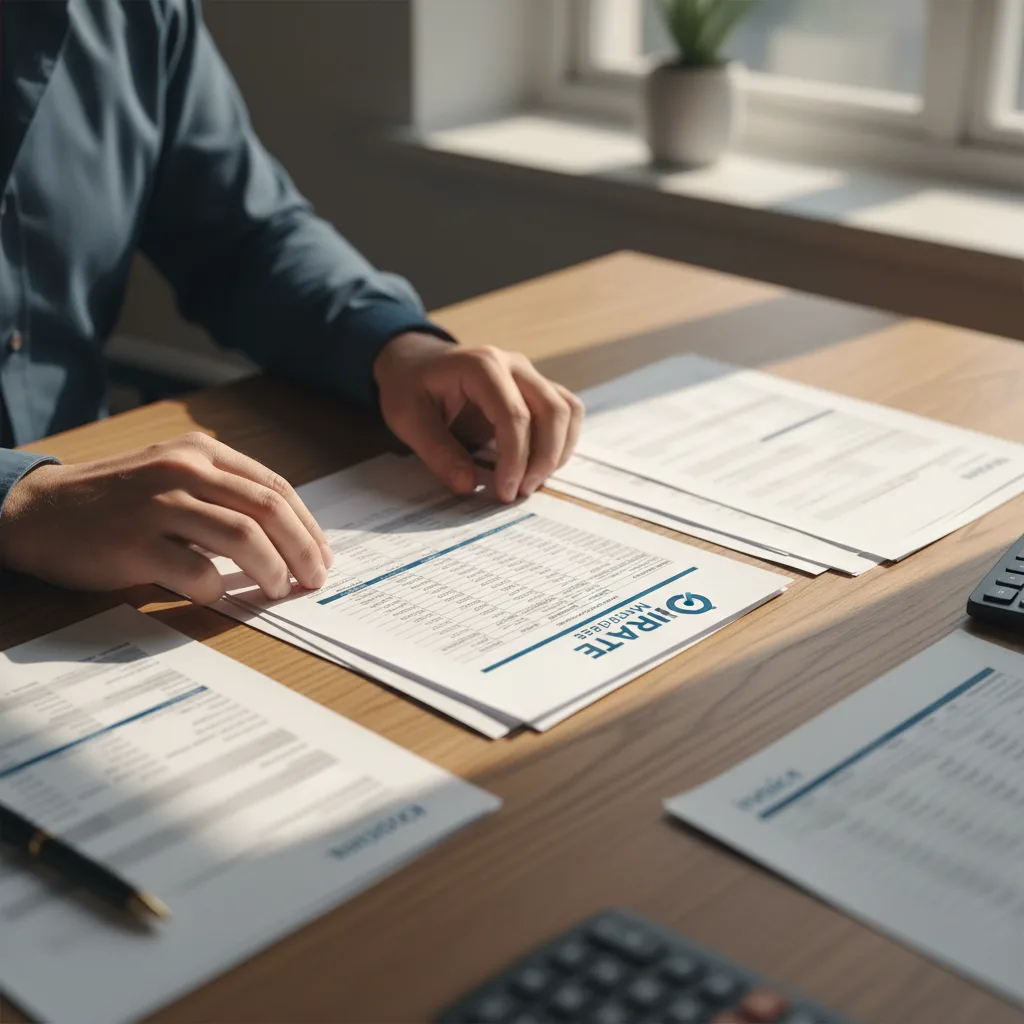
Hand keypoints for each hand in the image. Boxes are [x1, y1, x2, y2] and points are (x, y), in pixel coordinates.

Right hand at [0, 433, 331, 603]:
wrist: (40, 511)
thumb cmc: (118, 499)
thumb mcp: (173, 474)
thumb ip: (223, 492)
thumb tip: (287, 535)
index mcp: (201, 452)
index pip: (275, 488)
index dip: (308, 525)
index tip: (323, 555)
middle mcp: (184, 471)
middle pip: (269, 511)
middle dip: (304, 550)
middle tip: (314, 579)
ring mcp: (158, 505)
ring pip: (243, 538)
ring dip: (272, 570)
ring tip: (278, 589)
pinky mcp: (135, 544)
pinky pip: (197, 572)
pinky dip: (217, 589)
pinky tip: (217, 595)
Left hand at [374, 332, 584, 501]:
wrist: (414, 361)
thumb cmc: (409, 386)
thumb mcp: (407, 417)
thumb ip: (437, 451)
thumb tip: (468, 485)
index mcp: (482, 365)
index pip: (515, 416)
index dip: (515, 459)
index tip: (505, 492)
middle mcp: (514, 365)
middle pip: (553, 411)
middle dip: (544, 458)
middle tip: (521, 492)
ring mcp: (529, 373)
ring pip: (567, 410)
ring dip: (559, 451)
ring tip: (533, 482)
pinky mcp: (535, 387)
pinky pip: (566, 411)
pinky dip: (563, 440)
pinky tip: (540, 465)